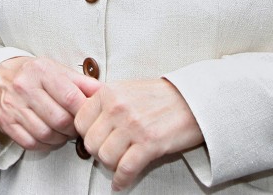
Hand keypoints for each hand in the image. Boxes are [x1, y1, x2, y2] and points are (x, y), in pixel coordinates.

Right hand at [0, 56, 92, 150]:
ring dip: (60, 139)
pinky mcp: (5, 122)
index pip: (70, 98)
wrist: (0, 74)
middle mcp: (24, 87)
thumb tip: (105, 93)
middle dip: (73, 128)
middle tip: (77, 127)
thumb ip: (82, 82)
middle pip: (59, 120)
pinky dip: (44, 144)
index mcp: (41, 71)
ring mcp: (13, 106)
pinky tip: (49, 136)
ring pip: (45, 134)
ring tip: (64, 132)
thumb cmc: (35, 74)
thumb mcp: (58, 70)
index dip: (84, 112)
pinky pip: (30, 143)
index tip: (89, 116)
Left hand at [74, 78, 203, 190]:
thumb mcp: (125, 89)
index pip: (79, 122)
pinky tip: (121, 183)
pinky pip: (126, 169)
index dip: (85, 135)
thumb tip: (86, 124)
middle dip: (98, 153)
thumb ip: (105, 103)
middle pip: (90, 143)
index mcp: (108, 93)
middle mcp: (117, 108)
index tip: (95, 140)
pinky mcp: (150, 143)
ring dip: (111, 166)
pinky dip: (122, 180)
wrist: (193, 100)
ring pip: (105, 157)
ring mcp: (133, 126)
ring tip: (119, 164)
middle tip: (109, 154)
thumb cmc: (159, 97)